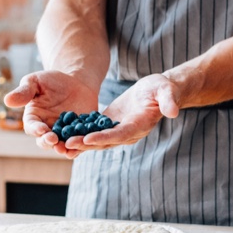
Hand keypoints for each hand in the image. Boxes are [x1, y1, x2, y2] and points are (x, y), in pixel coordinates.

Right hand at [3, 71, 98, 157]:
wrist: (76, 83)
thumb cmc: (52, 81)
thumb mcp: (36, 81)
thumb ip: (24, 91)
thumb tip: (7, 100)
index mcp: (34, 118)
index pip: (32, 126)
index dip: (35, 129)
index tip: (41, 129)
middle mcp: (47, 129)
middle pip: (44, 141)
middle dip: (48, 142)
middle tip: (53, 139)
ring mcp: (63, 134)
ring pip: (61, 146)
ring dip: (62, 148)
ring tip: (65, 147)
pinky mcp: (78, 135)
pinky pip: (78, 145)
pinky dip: (79, 148)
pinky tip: (81, 146)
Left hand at [65, 74, 180, 155]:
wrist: (159, 92)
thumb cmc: (163, 89)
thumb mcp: (167, 90)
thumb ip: (169, 100)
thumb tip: (173, 112)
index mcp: (140, 125)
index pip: (120, 134)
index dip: (104, 138)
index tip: (88, 139)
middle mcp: (128, 133)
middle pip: (105, 141)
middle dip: (86, 143)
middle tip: (66, 144)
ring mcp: (118, 131)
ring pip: (96, 140)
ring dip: (79, 142)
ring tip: (60, 143)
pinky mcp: (110, 125)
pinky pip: (94, 131)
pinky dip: (80, 134)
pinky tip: (62, 133)